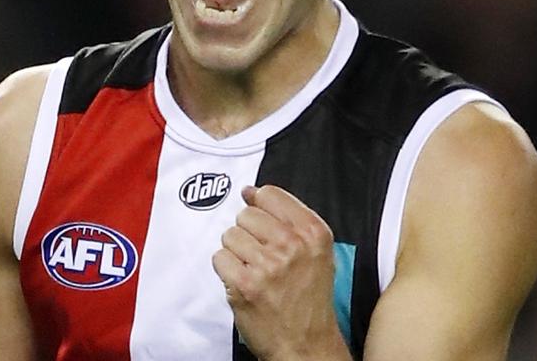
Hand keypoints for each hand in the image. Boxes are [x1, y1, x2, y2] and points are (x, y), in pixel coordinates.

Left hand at [211, 185, 351, 360]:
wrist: (306, 344)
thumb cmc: (309, 299)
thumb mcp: (317, 252)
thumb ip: (288, 218)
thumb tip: (251, 192)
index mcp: (313, 233)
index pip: (270, 195)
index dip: (258, 204)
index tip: (258, 218)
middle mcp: (292, 245)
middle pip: (246, 214)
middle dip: (248, 233)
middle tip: (260, 256)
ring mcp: (268, 265)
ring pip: (230, 235)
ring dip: (236, 253)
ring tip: (254, 271)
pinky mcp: (245, 284)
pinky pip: (219, 258)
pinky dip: (227, 271)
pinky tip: (243, 282)